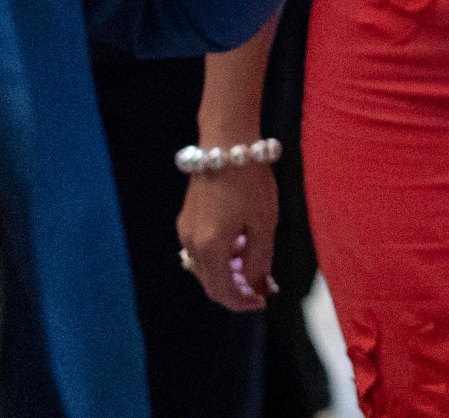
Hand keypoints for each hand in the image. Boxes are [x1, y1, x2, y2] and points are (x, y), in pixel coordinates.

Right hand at [177, 163, 279, 312]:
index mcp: (210, 247)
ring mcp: (185, 230)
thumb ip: (259, 260)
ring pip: (205, 268)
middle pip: (211, 283)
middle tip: (263, 286)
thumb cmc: (250, 182)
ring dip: (229, 273)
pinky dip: (220, 257)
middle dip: (237, 289)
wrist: (227, 146)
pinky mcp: (186, 219)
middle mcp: (191, 243)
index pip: (222, 291)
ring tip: (255, 264)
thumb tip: (258, 287)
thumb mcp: (264, 224)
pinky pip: (201, 250)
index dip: (242, 303)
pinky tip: (241, 245)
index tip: (262, 302)